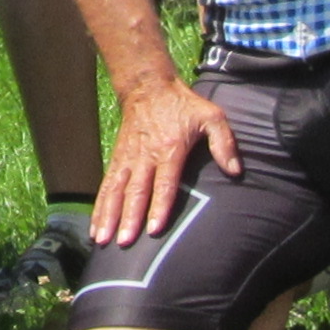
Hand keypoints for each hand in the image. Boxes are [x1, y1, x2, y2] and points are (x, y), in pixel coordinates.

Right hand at [89, 76, 239, 246]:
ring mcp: (128, 158)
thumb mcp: (211, 116)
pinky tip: (95, 227)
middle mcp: (145, 156)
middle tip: (123, 242)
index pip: (164, 183)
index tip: (154, 228)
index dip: (159, 206)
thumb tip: (235, 171)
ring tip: (101, 240)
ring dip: (108, 216)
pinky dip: (99, 207)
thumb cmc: (183, 105)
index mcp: (169, 149)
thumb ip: (224, 142)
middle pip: (135, 191)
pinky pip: (106, 186)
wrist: (148, 86)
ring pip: (115, 190)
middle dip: (128, 218)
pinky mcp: (117, 159)